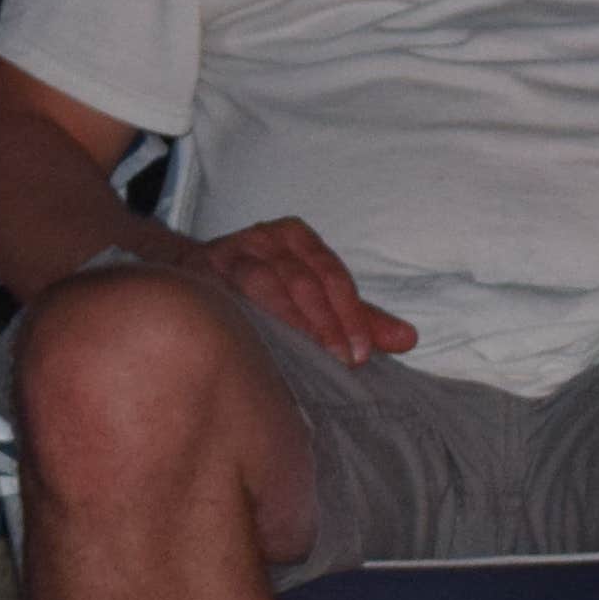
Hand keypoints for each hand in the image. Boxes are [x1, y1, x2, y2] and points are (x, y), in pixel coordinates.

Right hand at [183, 217, 417, 366]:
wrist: (189, 273)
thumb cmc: (265, 288)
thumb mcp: (317, 298)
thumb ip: (360, 318)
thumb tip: (409, 338)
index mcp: (297, 238)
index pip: (332, 275)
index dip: (350, 315)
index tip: (362, 354)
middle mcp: (265, 238)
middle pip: (303, 280)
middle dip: (325, 324)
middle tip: (341, 362)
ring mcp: (230, 252)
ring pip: (265, 284)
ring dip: (290, 323)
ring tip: (309, 356)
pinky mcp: (199, 272)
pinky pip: (226, 296)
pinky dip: (246, 319)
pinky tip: (260, 345)